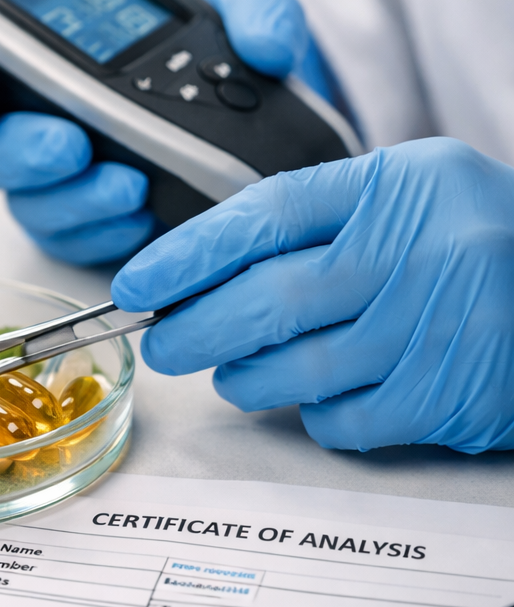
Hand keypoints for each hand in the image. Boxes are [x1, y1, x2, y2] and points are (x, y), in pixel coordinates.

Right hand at [0, 0, 333, 264]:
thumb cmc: (210, 42)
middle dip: (21, 153)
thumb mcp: (239, 5)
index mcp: (38, 63)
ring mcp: (58, 183)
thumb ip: (254, 7)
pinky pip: (78, 241)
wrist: (245, 103)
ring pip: (31, 204)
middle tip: (70, 143)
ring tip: (127, 184)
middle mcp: (32, 125)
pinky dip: (107, 232)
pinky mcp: (90, 226)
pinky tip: (142, 218)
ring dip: (73, 198)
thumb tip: (268, 45)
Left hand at [111, 138, 513, 452]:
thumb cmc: (471, 239)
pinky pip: (345, 419)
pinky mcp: (448, 395)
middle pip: (269, 299)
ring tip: (232, 372)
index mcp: (395, 186)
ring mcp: (435, 327)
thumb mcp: (402, 193)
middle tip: (162, 345)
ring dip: (246, 378)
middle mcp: (418, 251)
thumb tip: (204, 270)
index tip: (136, 283)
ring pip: (298, 370)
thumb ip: (314, 218)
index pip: (264, 216)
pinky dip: (314, 414)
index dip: (187, 254)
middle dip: (195, 329)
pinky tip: (314, 396)